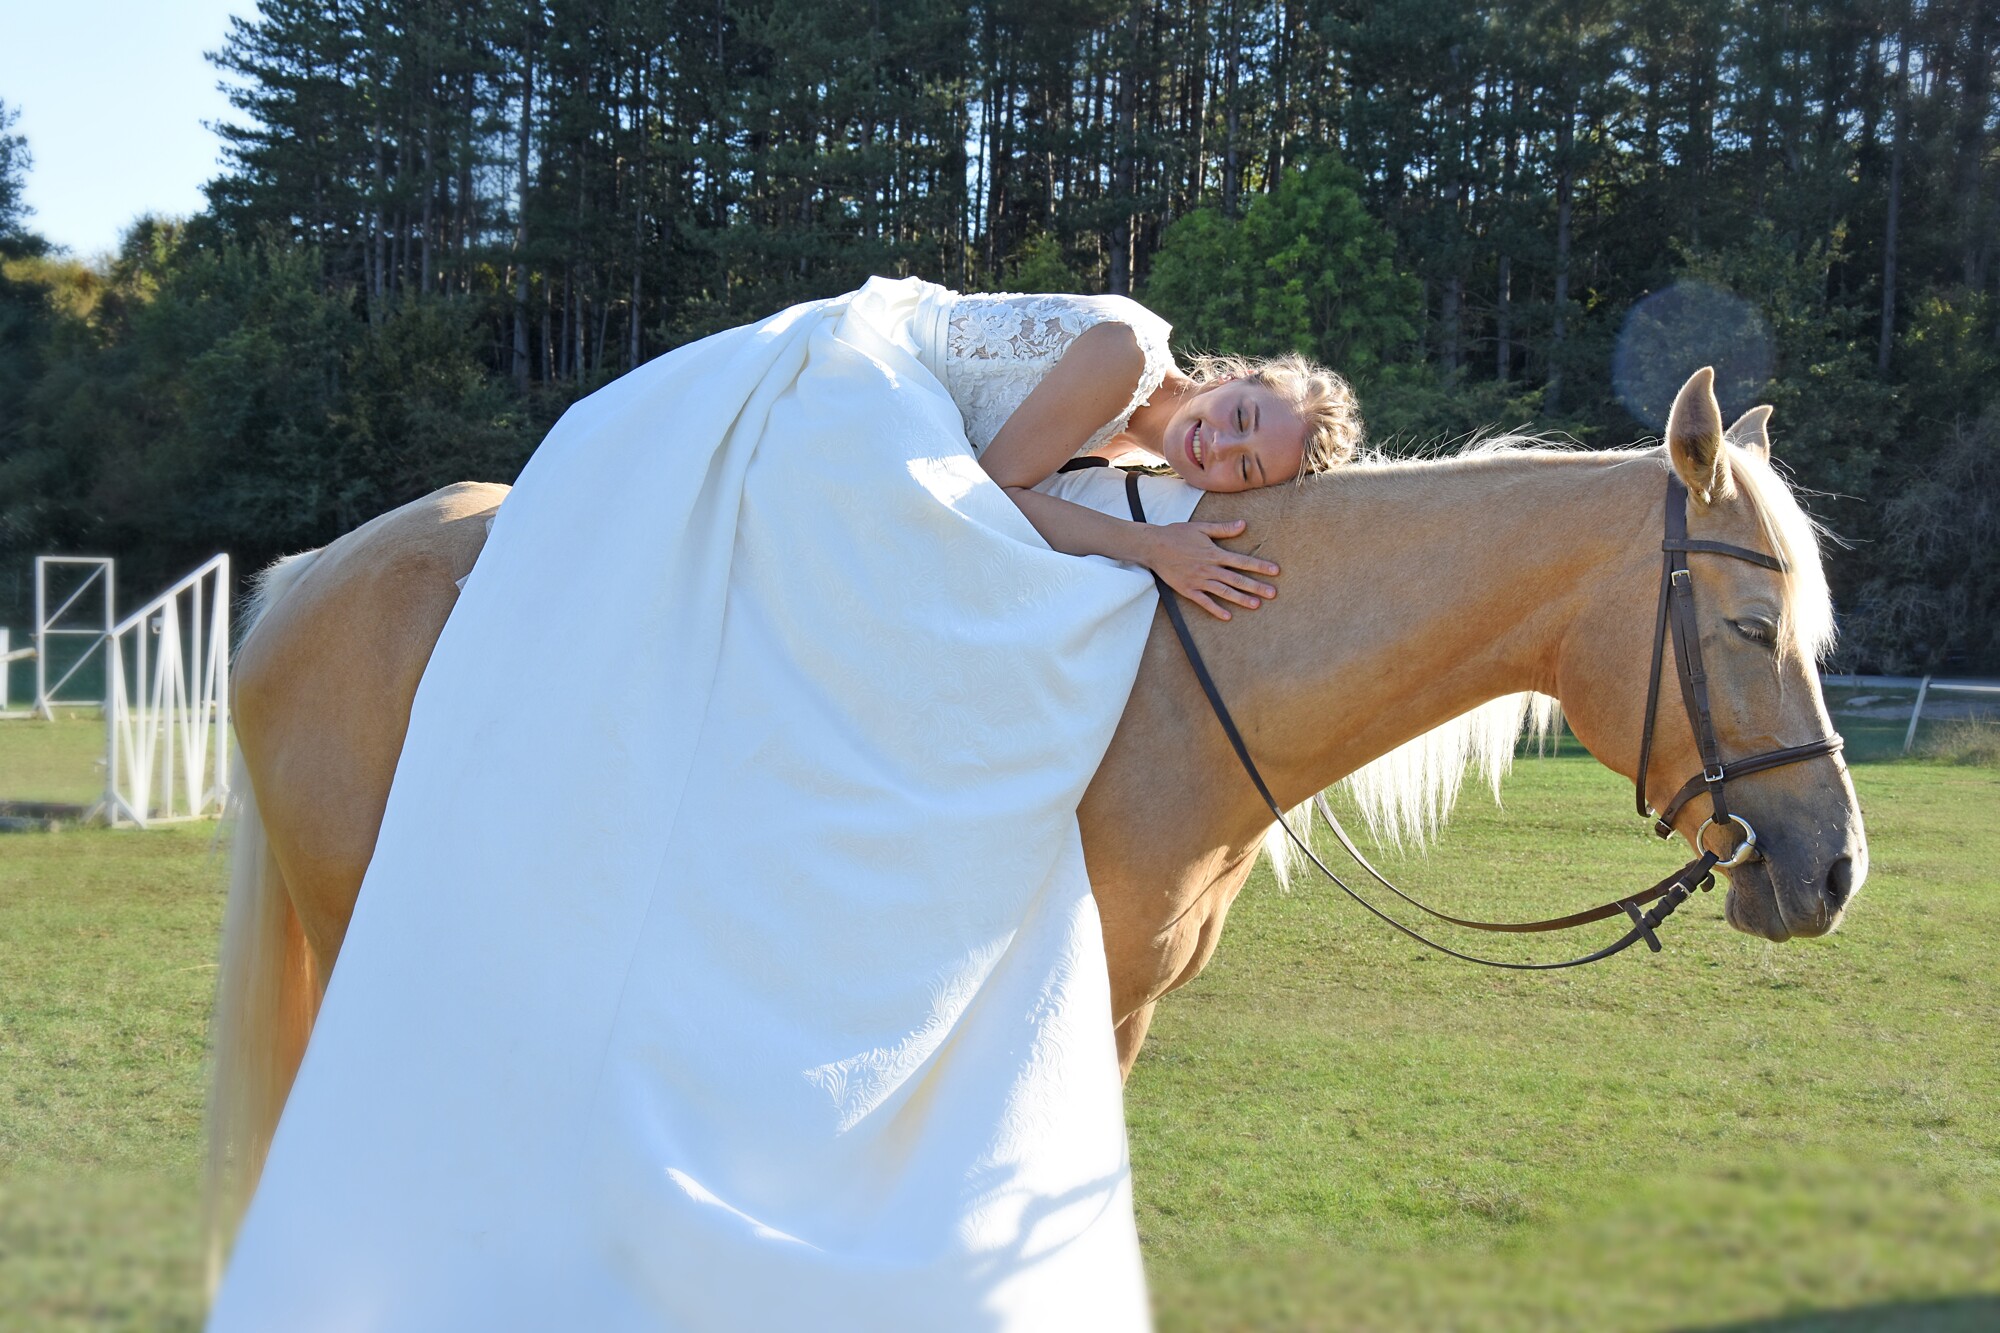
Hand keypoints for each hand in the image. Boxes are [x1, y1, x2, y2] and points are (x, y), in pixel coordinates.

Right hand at [1140, 520, 1278, 620]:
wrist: (1153, 546)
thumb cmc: (1177, 534)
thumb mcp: (1201, 528)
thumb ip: (1223, 529)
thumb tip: (1243, 524)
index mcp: (1214, 553)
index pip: (1242, 561)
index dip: (1260, 566)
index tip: (1275, 571)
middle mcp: (1209, 568)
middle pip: (1237, 579)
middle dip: (1256, 586)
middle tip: (1273, 593)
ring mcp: (1199, 580)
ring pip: (1224, 591)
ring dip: (1241, 599)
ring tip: (1256, 605)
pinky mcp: (1188, 590)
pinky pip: (1204, 602)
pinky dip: (1215, 609)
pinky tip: (1227, 616)